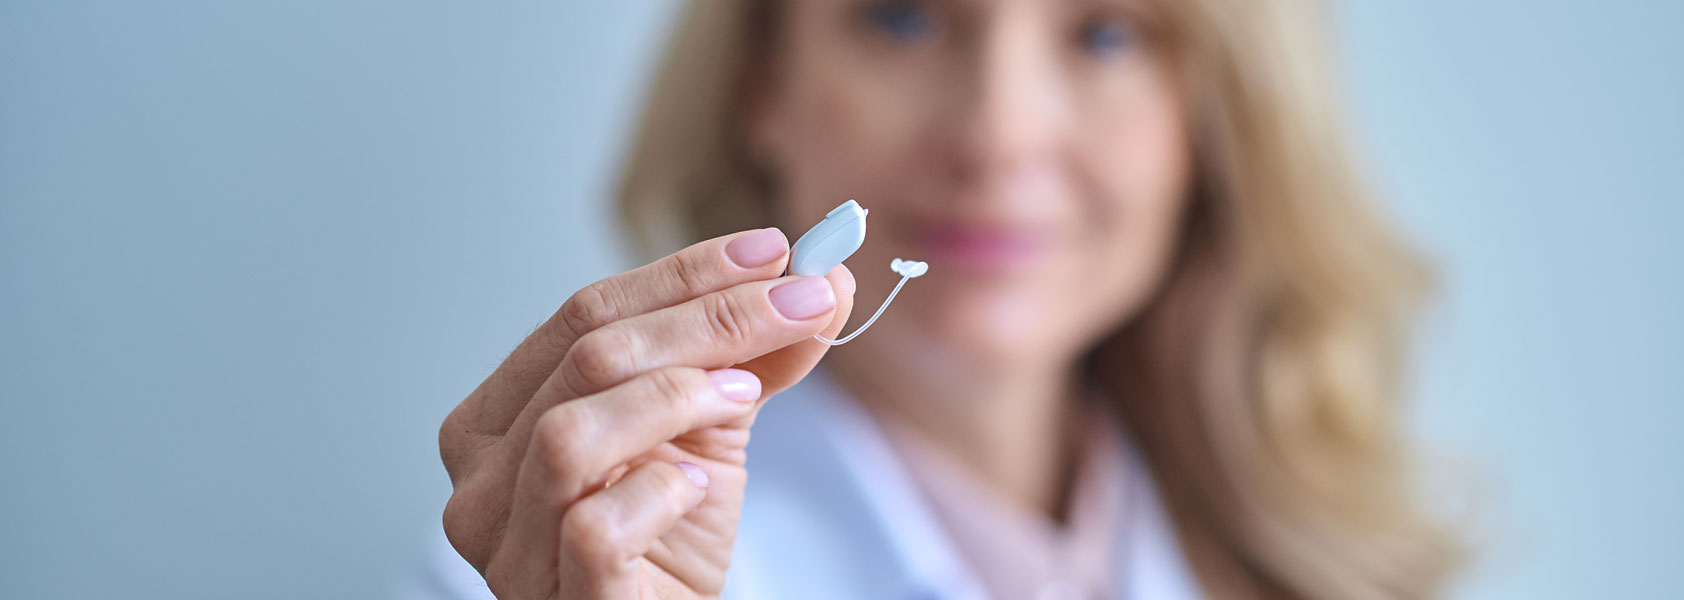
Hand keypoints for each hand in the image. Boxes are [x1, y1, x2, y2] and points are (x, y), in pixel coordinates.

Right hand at [438, 227, 855, 598]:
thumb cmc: (667, 541)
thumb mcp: (709, 430)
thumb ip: (750, 355)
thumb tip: (822, 278)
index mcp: (499, 416)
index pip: (582, 314)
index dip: (682, 275)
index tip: (774, 251)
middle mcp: (481, 478)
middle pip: (587, 358)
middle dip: (707, 318)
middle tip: (801, 302)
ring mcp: (507, 546)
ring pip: (570, 434)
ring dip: (676, 397)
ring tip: (741, 397)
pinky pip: (593, 527)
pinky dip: (656, 493)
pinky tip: (694, 488)